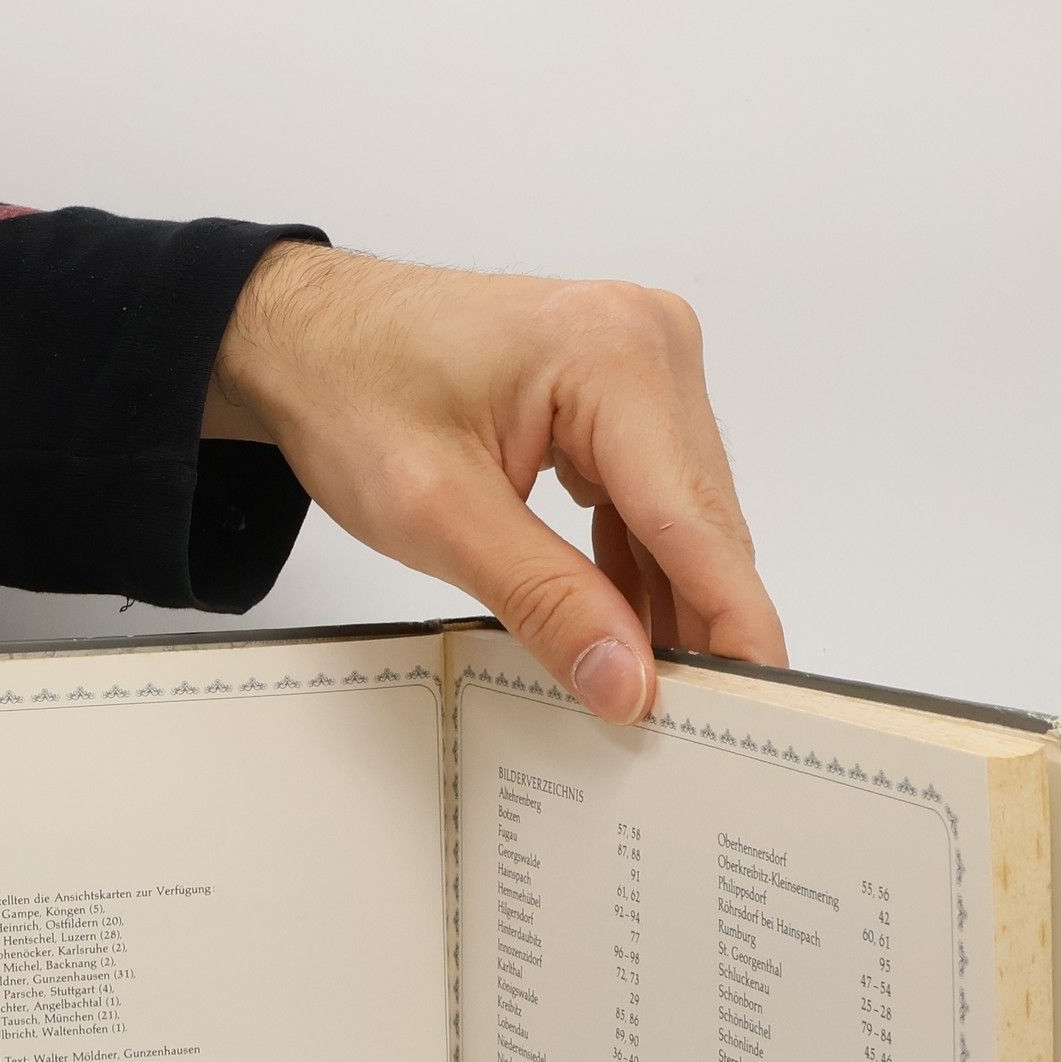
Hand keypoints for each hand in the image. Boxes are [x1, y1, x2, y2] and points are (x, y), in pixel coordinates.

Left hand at [206, 245, 786, 720]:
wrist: (302, 337)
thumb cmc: (349, 390)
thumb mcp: (440, 515)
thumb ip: (545, 601)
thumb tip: (625, 680)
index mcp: (614, 355)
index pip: (697, 521)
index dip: (732, 622)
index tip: (758, 703)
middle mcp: (648, 343)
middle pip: (704, 520)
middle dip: (701, 622)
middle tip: (692, 724)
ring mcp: (640, 361)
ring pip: (683, 515)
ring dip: (668, 600)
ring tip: (651, 687)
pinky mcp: (619, 389)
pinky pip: (651, 496)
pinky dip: (637, 564)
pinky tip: (623, 627)